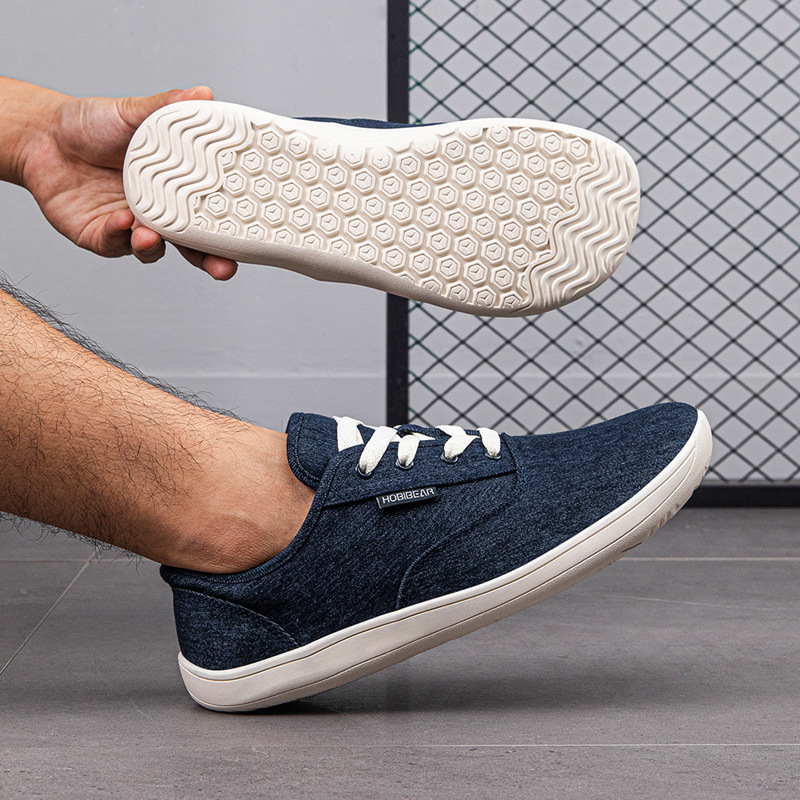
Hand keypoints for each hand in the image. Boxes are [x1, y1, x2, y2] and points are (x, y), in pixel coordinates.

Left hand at [18, 84, 237, 279]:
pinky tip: (122, 220)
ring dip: (156, 246)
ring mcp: (131, 227)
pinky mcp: (101, 236)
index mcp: (176, 188)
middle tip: (224, 266)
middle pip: (193, 246)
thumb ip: (168, 107)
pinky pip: (116, 243)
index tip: (252, 233)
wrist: (42, 136)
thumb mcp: (134, 112)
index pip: (212, 213)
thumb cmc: (90, 126)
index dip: (232, 227)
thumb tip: (204, 93)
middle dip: (212, 261)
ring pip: (155, 250)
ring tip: (150, 233)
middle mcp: (158, 212)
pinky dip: (120, 235)